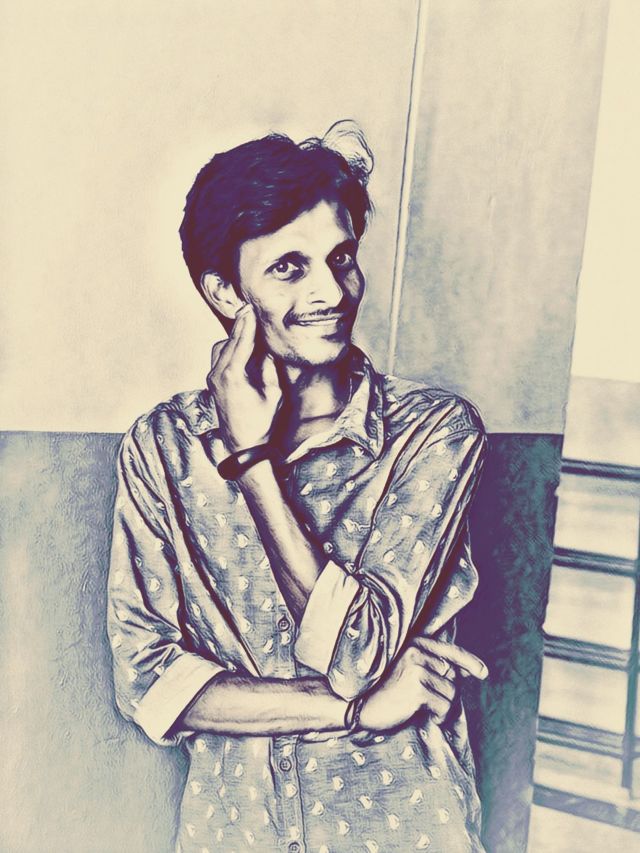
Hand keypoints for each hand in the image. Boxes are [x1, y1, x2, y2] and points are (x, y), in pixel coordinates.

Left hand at [207, 304, 281, 452]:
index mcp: (232, 375)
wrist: (244, 448)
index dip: (248, 323)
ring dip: (234, 338)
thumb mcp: (273, 393)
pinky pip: (219, 360)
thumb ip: (269, 367)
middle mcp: (218, 375)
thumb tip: (267, 349)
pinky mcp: (213, 385)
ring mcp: (213, 380)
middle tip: (249, 310)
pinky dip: (229, 350)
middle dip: (240, 326)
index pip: (242, 341)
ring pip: (221, 349)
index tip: (251, 308)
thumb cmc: (261, 424)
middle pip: (229, 341)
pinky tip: (241, 349)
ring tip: (247, 329)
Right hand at [358, 637, 487, 730]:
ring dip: (443, 707)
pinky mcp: (417, 687)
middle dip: (447, 693)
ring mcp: (417, 668)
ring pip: (451, 693)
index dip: (469, 662)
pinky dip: (439, 716)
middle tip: (429, 703)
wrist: (358, 705)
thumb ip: (433, 668)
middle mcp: (416, 651)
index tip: (483, 673)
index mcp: (414, 644)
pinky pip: (444, 706)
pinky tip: (423, 716)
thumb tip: (464, 672)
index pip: (449, 651)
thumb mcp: (408, 673)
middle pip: (453, 676)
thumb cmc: (385, 691)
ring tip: (423, 710)